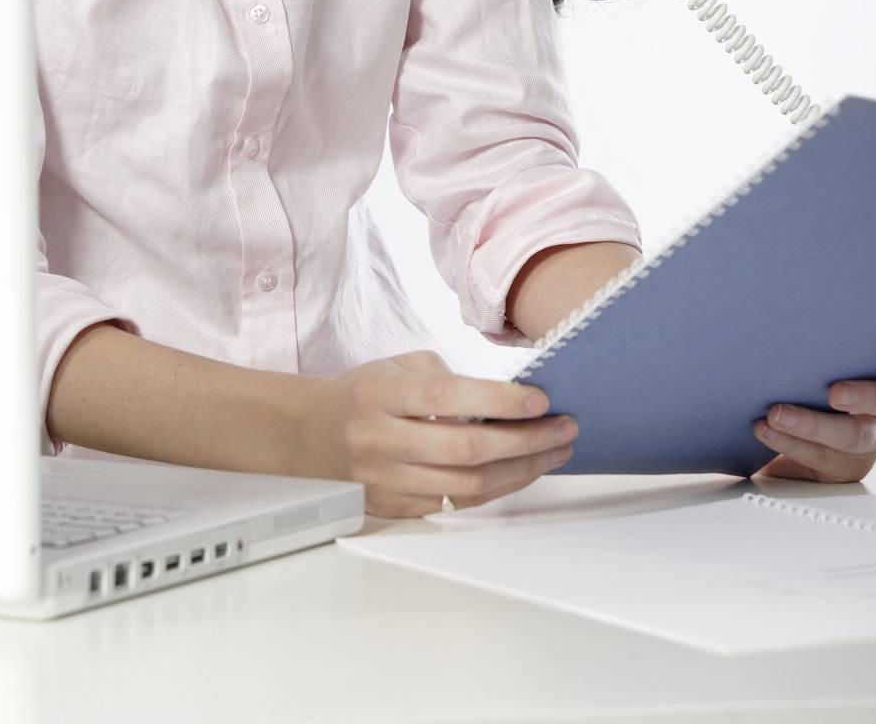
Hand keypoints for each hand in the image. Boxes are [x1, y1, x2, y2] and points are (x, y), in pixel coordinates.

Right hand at [297, 350, 576, 517]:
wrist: (311, 434)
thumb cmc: (364, 392)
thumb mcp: (396, 367)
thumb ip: (446, 378)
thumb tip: (506, 399)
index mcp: (380, 396)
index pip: (448, 398)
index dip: (498, 401)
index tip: (540, 399)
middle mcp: (380, 441)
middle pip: (466, 450)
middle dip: (525, 441)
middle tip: (564, 428)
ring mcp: (386, 481)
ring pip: (468, 485)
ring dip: (521, 470)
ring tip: (553, 452)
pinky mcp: (394, 508)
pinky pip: (456, 503)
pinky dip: (494, 488)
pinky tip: (519, 471)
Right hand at [751, 359, 875, 481]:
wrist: (860, 394)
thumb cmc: (827, 417)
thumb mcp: (807, 444)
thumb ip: (780, 444)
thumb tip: (731, 435)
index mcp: (848, 456)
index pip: (821, 457)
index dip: (792, 445)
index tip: (762, 427)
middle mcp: (873, 431)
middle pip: (850, 437)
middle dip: (812, 427)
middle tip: (779, 413)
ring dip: (861, 400)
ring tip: (837, 394)